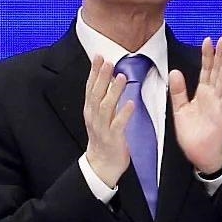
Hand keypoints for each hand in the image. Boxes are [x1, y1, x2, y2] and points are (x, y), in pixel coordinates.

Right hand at [83, 55, 133, 187]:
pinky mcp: (112, 139)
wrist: (101, 165)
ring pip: (105, 107)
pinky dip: (124, 113)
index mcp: (90, 110)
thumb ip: (104, 98)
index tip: (99, 56)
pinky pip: (118, 125)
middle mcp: (93, 117)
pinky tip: (131, 103)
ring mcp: (102, 128)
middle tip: (108, 61)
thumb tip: (110, 78)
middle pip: (96, 93)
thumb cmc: (103, 137)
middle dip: (102, 77)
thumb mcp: (100, 116)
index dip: (94, 71)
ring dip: (113, 91)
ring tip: (121, 77)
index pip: (90, 87)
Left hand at [169, 36, 221, 173]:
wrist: (199, 154)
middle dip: (220, 55)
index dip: (207, 55)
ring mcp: (219, 105)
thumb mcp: (180, 109)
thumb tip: (175, 71)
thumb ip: (178, 91)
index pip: (206, 70)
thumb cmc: (192, 133)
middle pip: (217, 71)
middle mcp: (213, 96)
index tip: (208, 40)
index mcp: (203, 93)